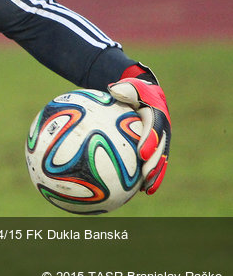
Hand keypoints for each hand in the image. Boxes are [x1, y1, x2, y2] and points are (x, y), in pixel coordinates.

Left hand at [108, 65, 170, 193]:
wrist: (145, 94)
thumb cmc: (132, 90)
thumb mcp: (130, 86)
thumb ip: (124, 89)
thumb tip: (113, 90)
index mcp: (157, 113)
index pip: (154, 128)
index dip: (149, 141)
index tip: (142, 153)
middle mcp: (161, 129)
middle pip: (160, 149)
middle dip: (155, 163)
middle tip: (146, 175)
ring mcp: (160, 139)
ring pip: (160, 160)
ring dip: (155, 175)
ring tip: (147, 188)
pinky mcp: (155, 147)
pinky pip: (152, 162)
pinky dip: (148, 175)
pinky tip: (139, 189)